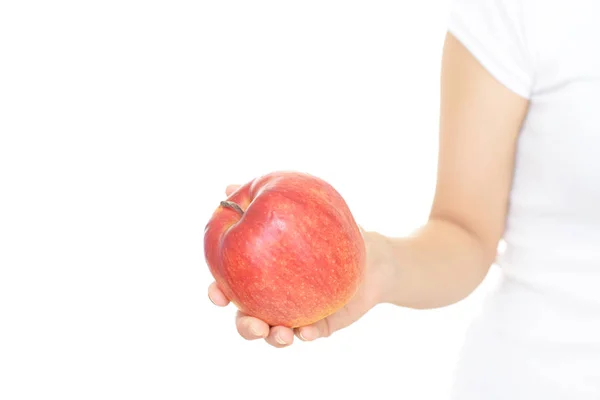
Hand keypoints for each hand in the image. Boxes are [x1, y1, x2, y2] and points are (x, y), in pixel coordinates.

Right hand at [207, 184, 389, 347]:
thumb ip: (263, 199)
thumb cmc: (328, 230)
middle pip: (249, 320)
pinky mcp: (321, 324)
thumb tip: (227, 187)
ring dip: (274, 338)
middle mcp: (274, 300)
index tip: (216, 292)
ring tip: (282, 334)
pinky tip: (308, 332)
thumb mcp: (298, 210)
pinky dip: (307, 334)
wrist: (371, 255)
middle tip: (253, 323)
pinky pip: (312, 333)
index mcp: (261, 278)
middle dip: (245, 326)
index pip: (232, 288)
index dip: (218, 293)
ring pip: (276, 334)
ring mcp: (297, 315)